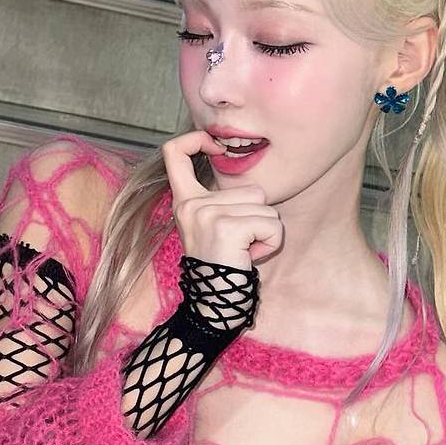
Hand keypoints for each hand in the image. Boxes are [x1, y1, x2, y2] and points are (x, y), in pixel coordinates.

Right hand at [161, 129, 283, 270]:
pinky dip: (270, 242)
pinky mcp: (226, 227)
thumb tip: (234, 168)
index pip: (174, 152)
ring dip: (264, 231)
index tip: (216, 147)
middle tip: (239, 243)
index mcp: (185, 201)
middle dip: (257, 217)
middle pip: (251, 188)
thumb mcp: (211, 225)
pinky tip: (250, 256)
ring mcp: (207, 214)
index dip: (196, 139)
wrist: (213, 305)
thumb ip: (220, 200)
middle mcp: (191, 204)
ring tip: (244, 250)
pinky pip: (270, 223)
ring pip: (265, 206)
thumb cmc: (220, 266)